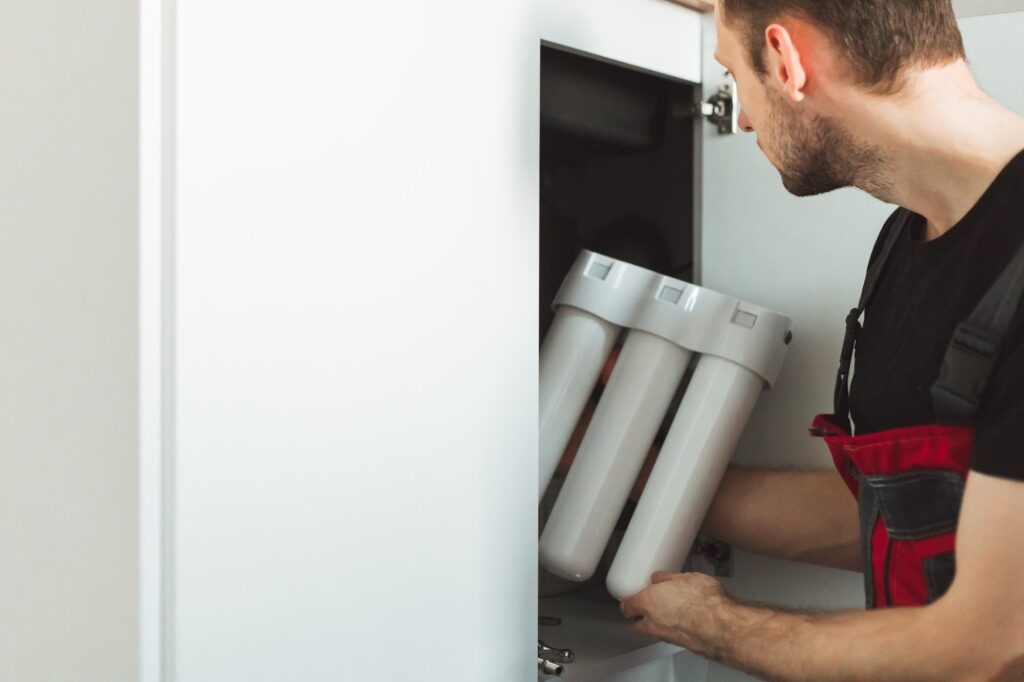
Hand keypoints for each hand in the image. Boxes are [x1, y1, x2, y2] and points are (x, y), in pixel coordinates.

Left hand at [619, 571, 733, 657]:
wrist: (722, 627)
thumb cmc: (704, 600)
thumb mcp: (686, 578)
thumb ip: (668, 578)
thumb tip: (660, 578)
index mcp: (647, 602)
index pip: (627, 606)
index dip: (628, 602)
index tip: (632, 597)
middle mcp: (653, 623)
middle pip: (636, 626)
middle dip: (638, 619)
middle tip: (645, 608)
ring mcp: (667, 636)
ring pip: (653, 632)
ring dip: (657, 624)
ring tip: (669, 613)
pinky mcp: (681, 645)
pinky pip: (670, 637)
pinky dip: (674, 630)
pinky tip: (684, 621)